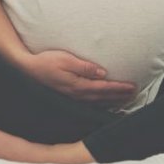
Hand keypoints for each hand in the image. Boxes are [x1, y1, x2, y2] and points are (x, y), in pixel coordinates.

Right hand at [19, 50, 137, 107]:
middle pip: (103, 96)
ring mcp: (72, 96)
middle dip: (120, 96)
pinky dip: (100, 103)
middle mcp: (77, 93)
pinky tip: (104, 102)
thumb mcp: (66, 59)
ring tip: (125, 99)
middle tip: (135, 94)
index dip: (119, 88)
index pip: (104, 88)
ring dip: (112, 101)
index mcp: (78, 84)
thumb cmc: (46, 61)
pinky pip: (89, 102)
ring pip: (97, 101)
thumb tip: (102, 73)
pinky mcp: (68, 94)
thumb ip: (84, 67)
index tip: (132, 86)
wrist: (28, 69)